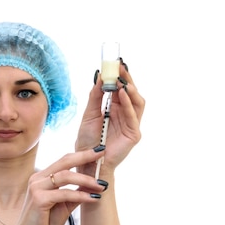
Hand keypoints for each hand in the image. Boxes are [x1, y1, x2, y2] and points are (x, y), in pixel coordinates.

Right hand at [12, 149, 105, 224]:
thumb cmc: (43, 223)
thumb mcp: (64, 206)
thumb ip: (76, 194)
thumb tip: (93, 185)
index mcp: (42, 177)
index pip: (64, 160)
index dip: (81, 154)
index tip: (98, 151)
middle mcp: (38, 178)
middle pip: (65, 161)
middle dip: (85, 156)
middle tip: (102, 155)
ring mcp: (36, 187)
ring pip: (66, 176)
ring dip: (86, 180)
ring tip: (101, 186)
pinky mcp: (39, 199)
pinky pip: (64, 193)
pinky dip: (81, 195)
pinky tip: (93, 198)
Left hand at [75, 60, 144, 175]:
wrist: (86, 162)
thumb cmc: (87, 141)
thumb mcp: (89, 114)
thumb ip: (95, 96)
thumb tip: (99, 76)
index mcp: (115, 109)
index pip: (120, 89)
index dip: (119, 76)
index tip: (114, 62)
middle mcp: (125, 115)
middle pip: (132, 93)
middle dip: (127, 79)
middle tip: (120, 66)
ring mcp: (131, 125)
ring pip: (138, 103)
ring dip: (131, 90)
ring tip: (122, 80)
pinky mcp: (133, 135)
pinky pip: (133, 116)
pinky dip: (129, 104)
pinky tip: (123, 94)